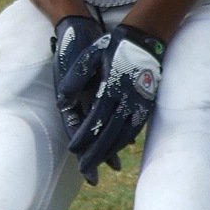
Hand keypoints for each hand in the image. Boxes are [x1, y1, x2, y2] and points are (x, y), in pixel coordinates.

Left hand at [58, 24, 164, 180]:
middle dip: (96, 153)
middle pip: (110, 133)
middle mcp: (127, 99)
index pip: (95, 119)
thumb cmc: (112, 47)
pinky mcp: (146, 106)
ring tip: (98, 165)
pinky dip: (123, 142)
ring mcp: (139, 104)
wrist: (145, 39)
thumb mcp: (90, 56)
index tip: (73, 150)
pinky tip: (115, 150)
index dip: (84, 136)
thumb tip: (62, 100)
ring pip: (124, 135)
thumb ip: (75, 78)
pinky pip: (134, 129)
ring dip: (110, 151)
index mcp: (111, 88)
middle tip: (85, 171)